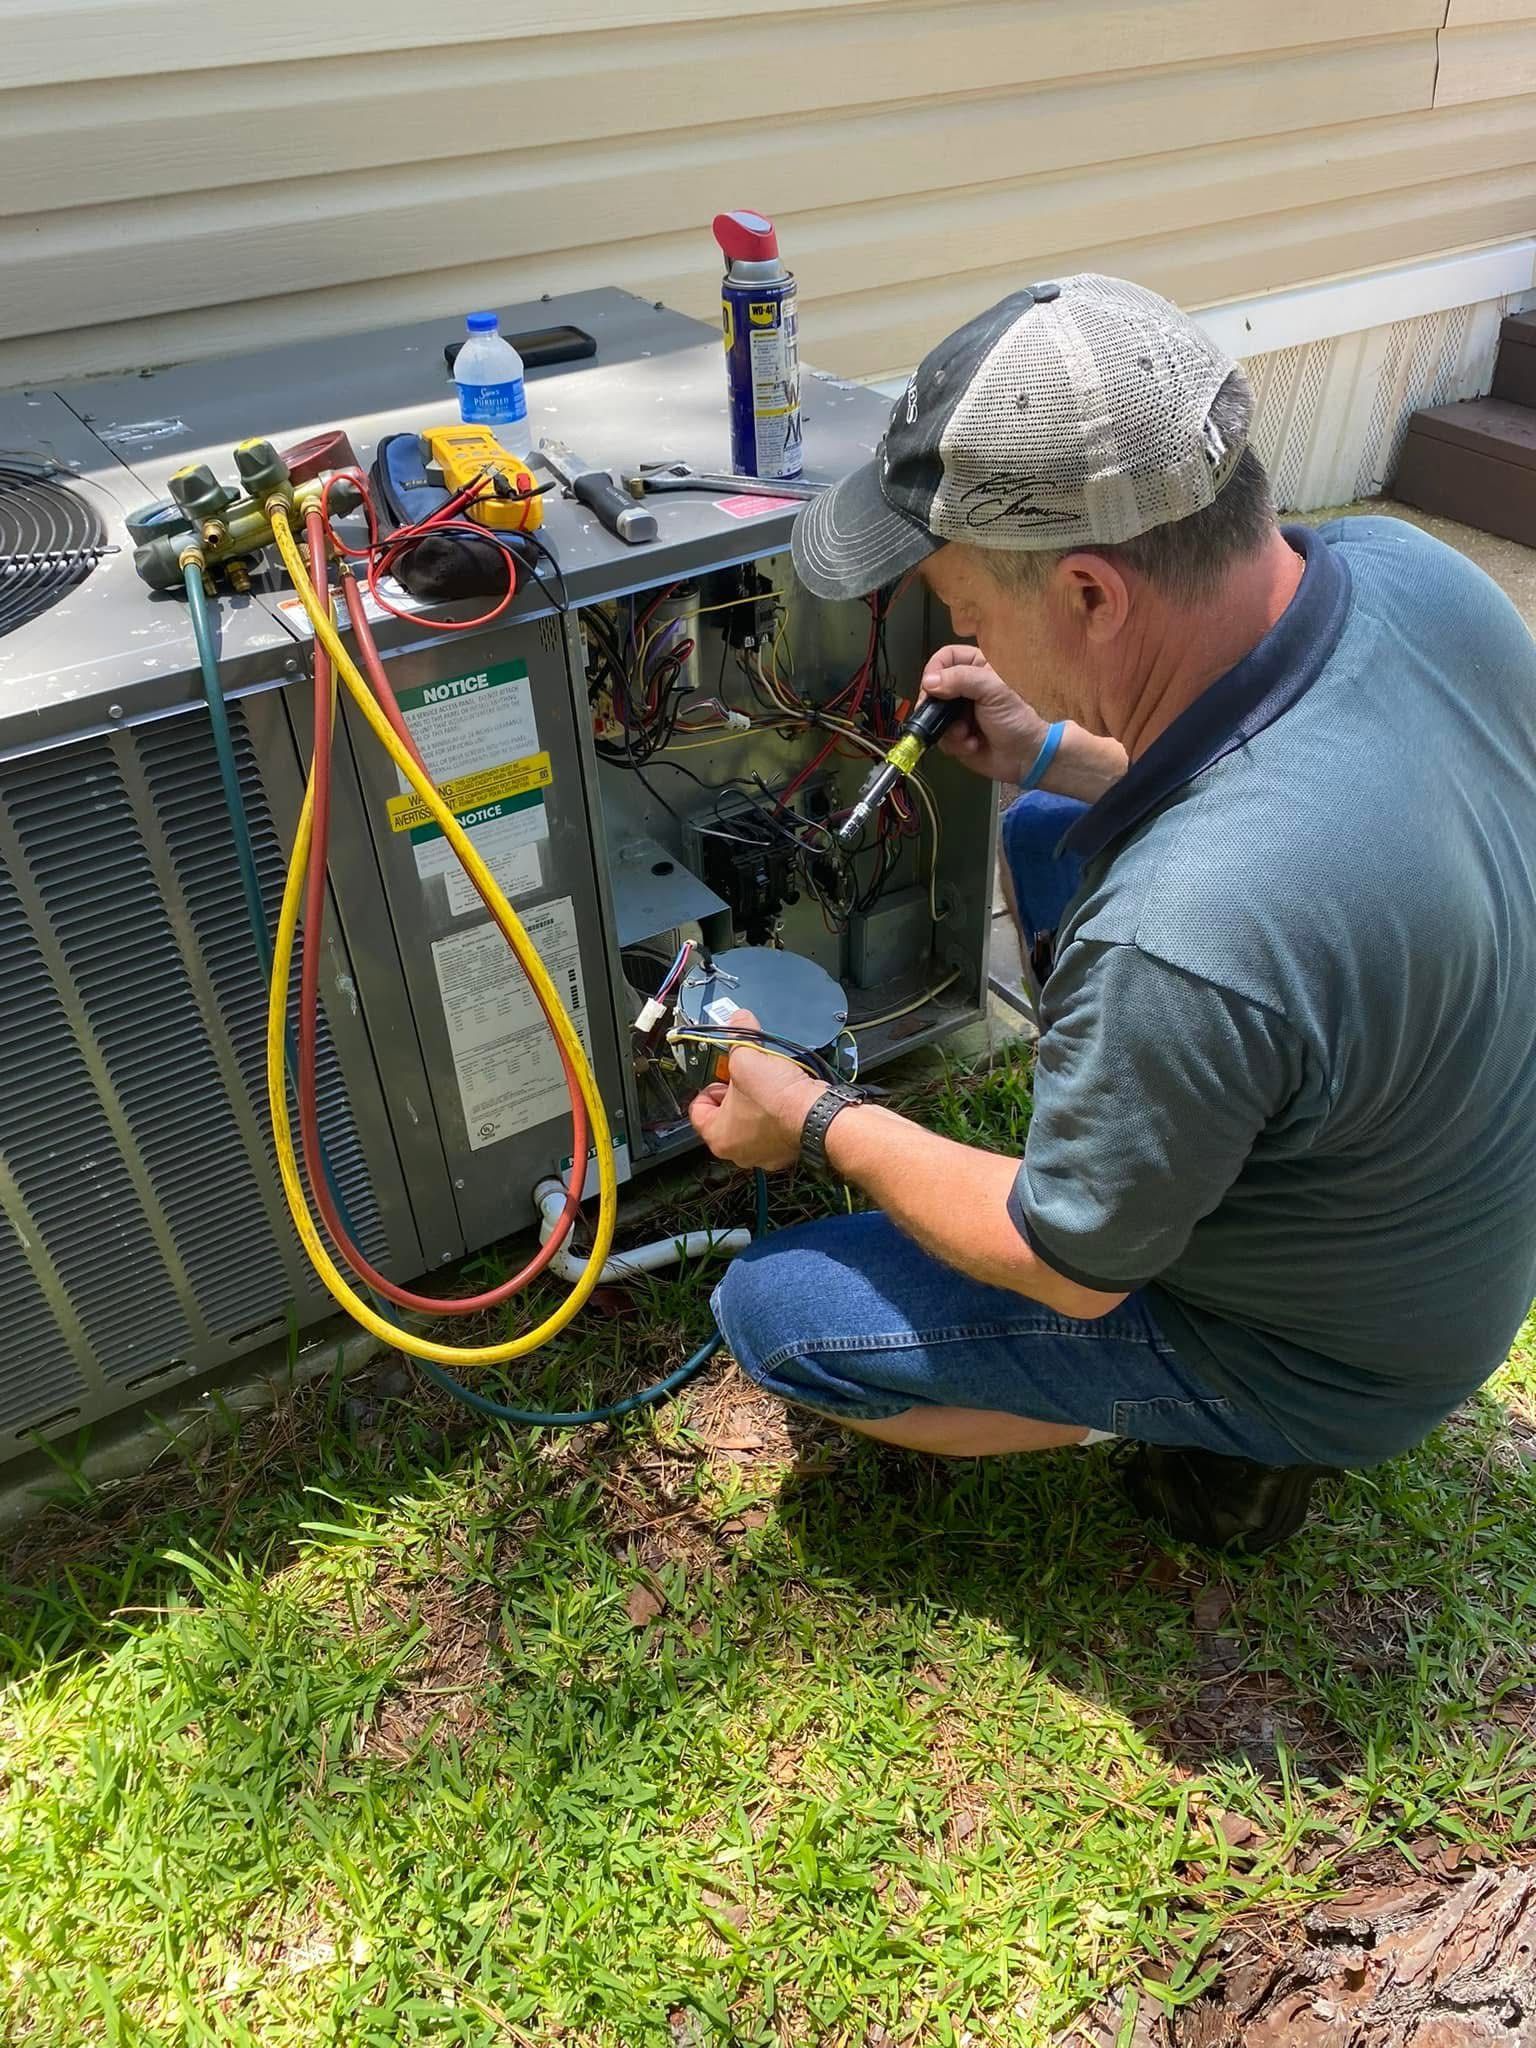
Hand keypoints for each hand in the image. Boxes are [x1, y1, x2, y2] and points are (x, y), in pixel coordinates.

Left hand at [687, 1009, 820, 1171]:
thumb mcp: (747, 1057)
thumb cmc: (779, 1099)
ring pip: (750, 1121)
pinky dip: (775, 1113)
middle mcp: (738, 1151)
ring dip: (755, 1102)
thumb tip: (738, 1019)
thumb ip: (737, 1037)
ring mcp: (764, 1153)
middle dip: (734, 1092)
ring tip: (765, 1083)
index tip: (721, 1074)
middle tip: (745, 1075)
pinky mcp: (785, 1149)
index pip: (698, 1109)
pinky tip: (782, 1095)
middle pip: (725, 1114)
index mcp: (718, 1136)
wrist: (818, 1113)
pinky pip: (772, 1127)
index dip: (709, 1085)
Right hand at [919, 644, 1053, 784]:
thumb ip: (962, 679)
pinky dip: (954, 743)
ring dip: (948, 728)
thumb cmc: (1021, 719)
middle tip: (940, 713)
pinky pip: (941, 737)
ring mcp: (960, 712)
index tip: (931, 684)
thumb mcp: (994, 690)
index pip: (947, 657)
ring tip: (966, 733)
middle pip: (934, 687)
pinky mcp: (957, 734)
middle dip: (936, 705)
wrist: (1027, 756)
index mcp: (979, 668)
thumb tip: (930, 681)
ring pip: (934, 715)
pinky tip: (972, 744)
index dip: (935, 669)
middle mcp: (967, 688)